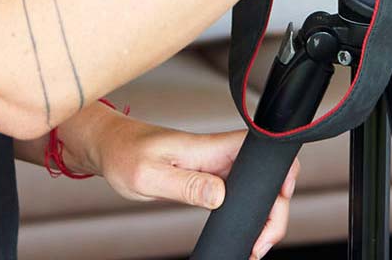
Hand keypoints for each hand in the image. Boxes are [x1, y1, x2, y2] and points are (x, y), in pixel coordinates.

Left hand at [83, 116, 299, 258]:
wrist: (110, 148)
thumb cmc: (124, 155)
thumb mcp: (148, 176)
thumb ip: (185, 186)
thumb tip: (220, 195)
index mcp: (210, 148)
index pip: (262, 151)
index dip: (281, 174)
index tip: (278, 204)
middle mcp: (219, 154)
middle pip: (268, 175)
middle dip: (275, 209)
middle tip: (261, 242)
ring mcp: (216, 165)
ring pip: (257, 187)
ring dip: (264, 213)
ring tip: (256, 243)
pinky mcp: (209, 176)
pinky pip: (240, 193)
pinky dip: (248, 213)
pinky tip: (244, 231)